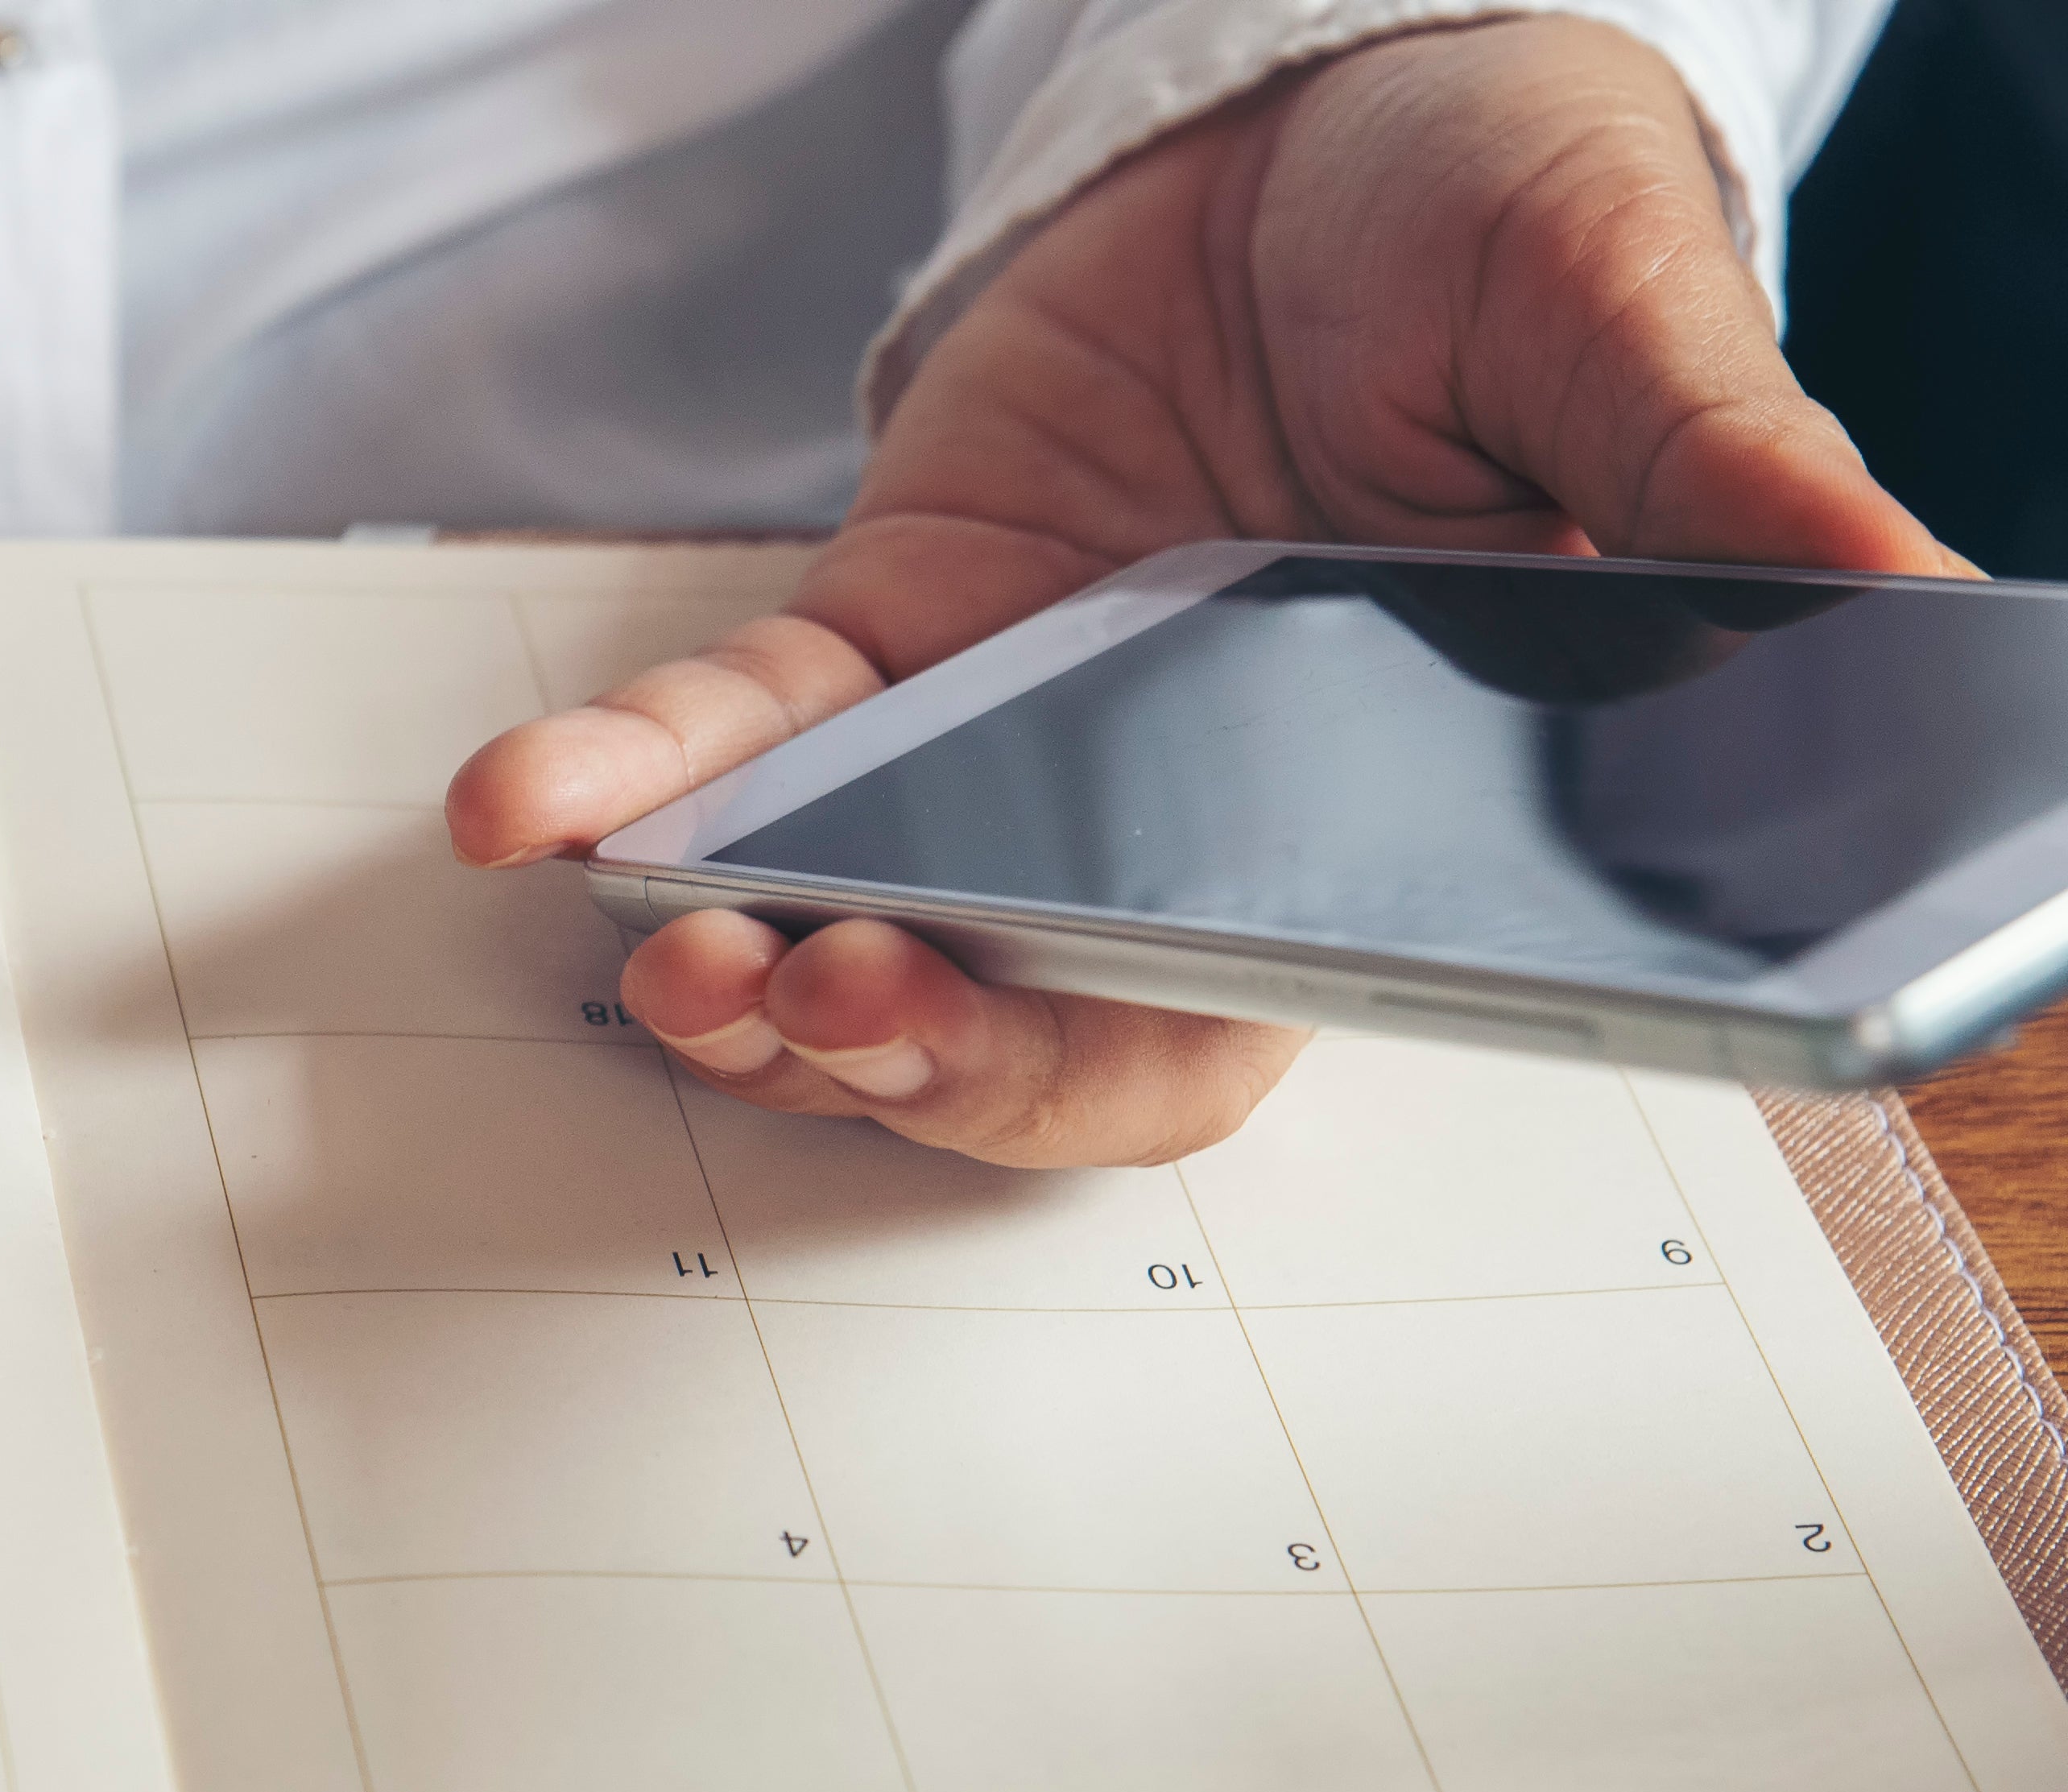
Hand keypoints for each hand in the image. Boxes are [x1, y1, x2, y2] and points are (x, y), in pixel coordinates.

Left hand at [450, 17, 1961, 1168]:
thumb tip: (1892, 598)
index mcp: (1367, 814)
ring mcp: (1005, 744)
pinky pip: (739, 735)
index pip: (1230, 1012)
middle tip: (811, 1009)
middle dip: (899, 1043)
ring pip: (851, 918)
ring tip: (671, 959)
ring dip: (742, 969)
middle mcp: (1166, 819)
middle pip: (1014, 1015)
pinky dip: (628, 775)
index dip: (1099, 1060)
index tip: (986, 1043)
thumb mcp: (1624, 324)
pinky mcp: (887, 639)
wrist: (1333, 106)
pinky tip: (524, 802)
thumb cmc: (1507, 224)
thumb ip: (1718, 476)